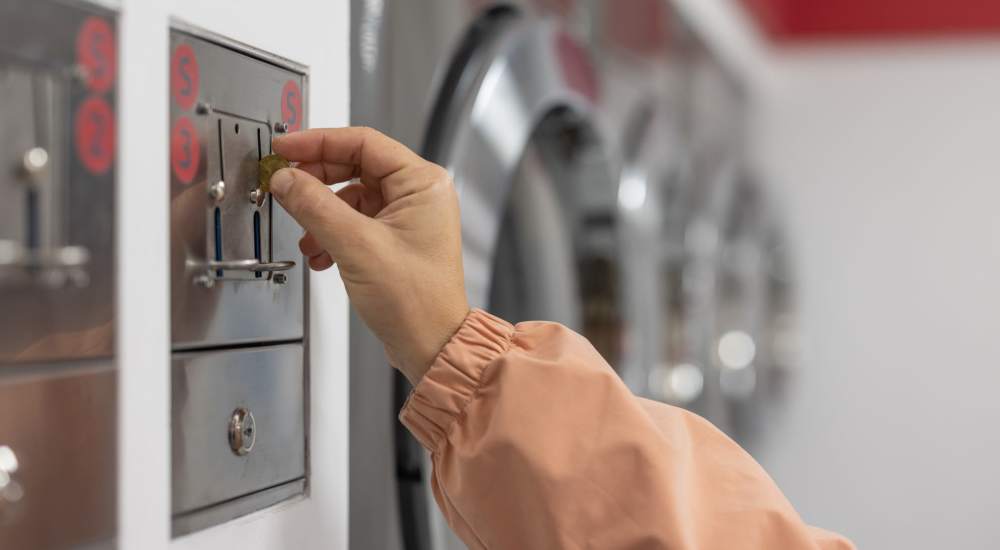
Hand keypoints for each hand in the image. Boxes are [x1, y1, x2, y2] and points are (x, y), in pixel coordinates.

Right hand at [269, 127, 469, 383]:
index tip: (285, 148)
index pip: (363, 142)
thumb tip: (285, 179)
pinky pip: (354, 222)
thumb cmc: (416, 301)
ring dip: (321, 215)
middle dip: (316, 181)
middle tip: (284, 187)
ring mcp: (408, 218)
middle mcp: (419, 195)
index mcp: (423, 183)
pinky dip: (331, 235)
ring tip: (307, 238)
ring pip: (350, 198)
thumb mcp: (356, 245)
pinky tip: (320, 255)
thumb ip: (315, 205)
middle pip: (354, 167)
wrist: (431, 346)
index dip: (318, 141)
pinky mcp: (395, 240)